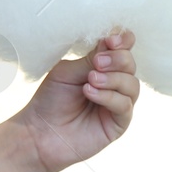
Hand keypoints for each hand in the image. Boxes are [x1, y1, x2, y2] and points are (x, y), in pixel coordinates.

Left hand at [13, 28, 138, 171]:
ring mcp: (118, 104)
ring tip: (90, 80)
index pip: (123, 48)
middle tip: (97, 63)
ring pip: (132, 84)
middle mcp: (114, 84)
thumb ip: (90, 58)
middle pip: (130, 64)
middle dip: (117, 59)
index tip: (110, 40)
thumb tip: (111, 40)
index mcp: (102, 67)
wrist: (39, 132)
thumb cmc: (50, 100)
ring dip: (113, 78)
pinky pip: (124, 105)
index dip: (122, 40)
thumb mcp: (68, 72)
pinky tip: (90, 92)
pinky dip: (109, 96)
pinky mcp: (118, 124)